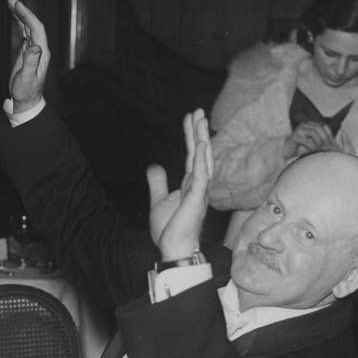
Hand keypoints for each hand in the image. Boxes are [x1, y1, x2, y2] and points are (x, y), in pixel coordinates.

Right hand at [6, 0, 50, 112]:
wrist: (26, 102)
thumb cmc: (26, 92)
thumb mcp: (26, 78)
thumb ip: (30, 62)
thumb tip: (34, 46)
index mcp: (41, 53)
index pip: (36, 28)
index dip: (27, 15)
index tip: (16, 5)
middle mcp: (40, 48)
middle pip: (33, 24)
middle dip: (22, 10)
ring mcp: (34, 49)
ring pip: (28, 26)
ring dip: (20, 14)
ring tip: (10, 1)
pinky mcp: (27, 52)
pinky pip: (25, 32)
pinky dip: (19, 22)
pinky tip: (14, 16)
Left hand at [147, 109, 212, 259]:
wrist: (173, 248)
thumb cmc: (170, 229)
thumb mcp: (159, 200)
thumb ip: (158, 182)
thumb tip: (154, 166)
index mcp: (190, 184)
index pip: (191, 155)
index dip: (190, 136)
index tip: (189, 117)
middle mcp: (198, 184)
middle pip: (199, 153)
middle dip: (199, 131)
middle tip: (198, 110)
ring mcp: (199, 191)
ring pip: (203, 159)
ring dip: (202, 139)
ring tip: (201, 120)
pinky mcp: (197, 199)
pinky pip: (201, 175)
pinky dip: (201, 159)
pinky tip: (201, 145)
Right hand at [283, 121, 335, 159]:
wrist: (285, 152)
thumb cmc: (300, 149)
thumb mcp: (313, 144)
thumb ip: (322, 141)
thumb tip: (337, 143)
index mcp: (310, 125)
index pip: (324, 127)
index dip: (330, 136)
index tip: (335, 145)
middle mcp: (305, 125)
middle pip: (320, 129)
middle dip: (326, 139)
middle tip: (330, 148)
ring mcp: (299, 130)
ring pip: (314, 133)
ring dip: (319, 142)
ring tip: (322, 150)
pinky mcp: (294, 137)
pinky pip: (305, 140)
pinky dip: (311, 146)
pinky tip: (314, 152)